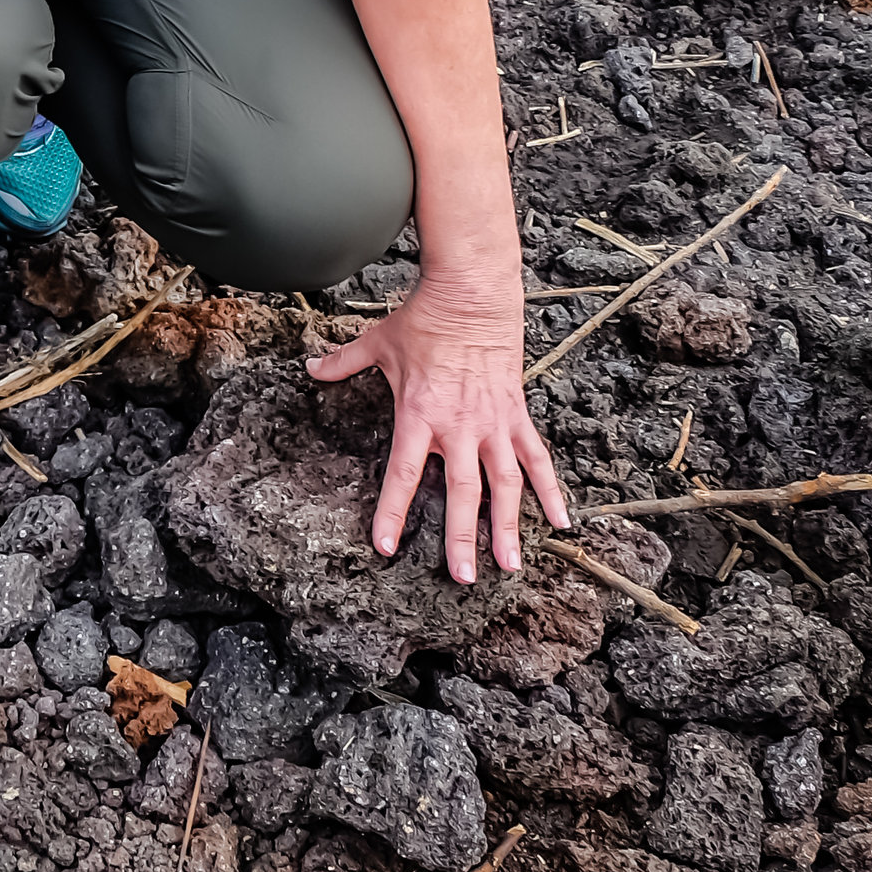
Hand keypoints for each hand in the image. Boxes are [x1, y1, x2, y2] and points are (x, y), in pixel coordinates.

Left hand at [306, 271, 568, 586]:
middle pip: (460, 490)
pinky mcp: (516, 414)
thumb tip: (311, 368)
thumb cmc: (424, 319)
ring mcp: (492, 422)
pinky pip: (536, 458)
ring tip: (510, 563)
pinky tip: (560, 522)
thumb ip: (343, 363)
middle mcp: (458, 425)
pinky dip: (550, 490)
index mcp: (419, 414)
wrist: (473, 294)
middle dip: (461, 537)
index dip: (393, 511)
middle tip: (464, 577)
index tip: (387, 546)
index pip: (402, 473)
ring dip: (508, 525)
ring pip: (504, 484)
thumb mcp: (378, 343)